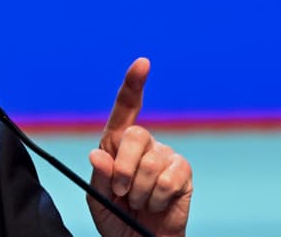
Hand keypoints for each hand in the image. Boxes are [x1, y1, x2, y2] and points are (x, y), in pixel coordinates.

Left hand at [87, 58, 192, 236]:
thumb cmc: (115, 216)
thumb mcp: (97, 196)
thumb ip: (97, 175)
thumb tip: (98, 154)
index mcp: (116, 142)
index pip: (126, 108)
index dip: (133, 84)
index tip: (142, 63)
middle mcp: (143, 144)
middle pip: (134, 136)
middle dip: (122, 169)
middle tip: (119, 192)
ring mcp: (165, 156)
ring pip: (150, 164)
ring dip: (139, 191)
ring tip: (138, 202)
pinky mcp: (183, 172)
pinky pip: (169, 180)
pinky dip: (157, 198)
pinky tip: (156, 205)